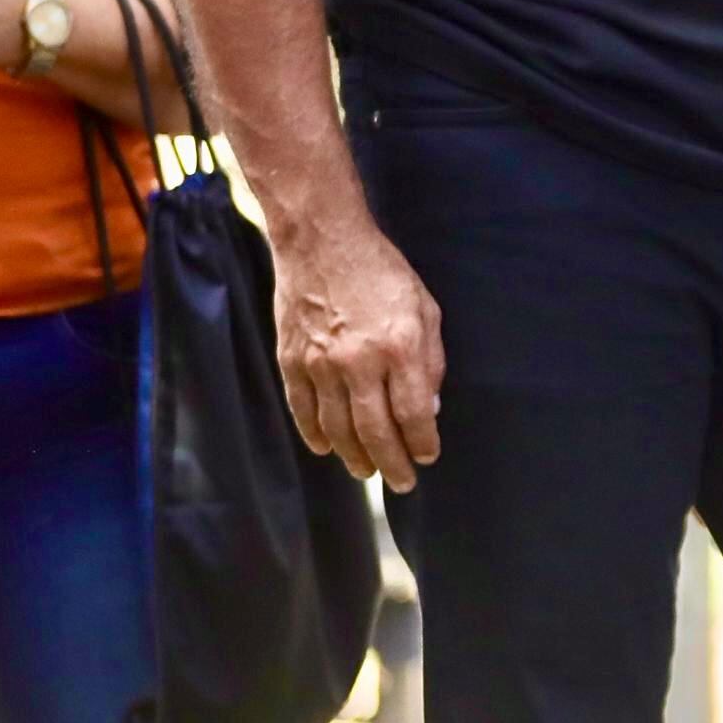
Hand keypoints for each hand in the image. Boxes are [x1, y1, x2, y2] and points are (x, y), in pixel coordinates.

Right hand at [272, 215, 447, 488]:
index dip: (422, 441)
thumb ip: (431, 359)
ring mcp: (320, 363)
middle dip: (392, 462)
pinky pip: (302, 409)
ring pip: (337, 427)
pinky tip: (327, 448)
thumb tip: (430, 407)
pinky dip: (315, 434)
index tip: (428, 456)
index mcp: (399, 347)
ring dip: (354, 456)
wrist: (322, 240)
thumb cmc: (382, 270)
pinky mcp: (291, 359)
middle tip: (401, 482)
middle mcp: (359, 361)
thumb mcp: (425, 307)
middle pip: (375, 430)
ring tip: (367, 472)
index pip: (414, 413)